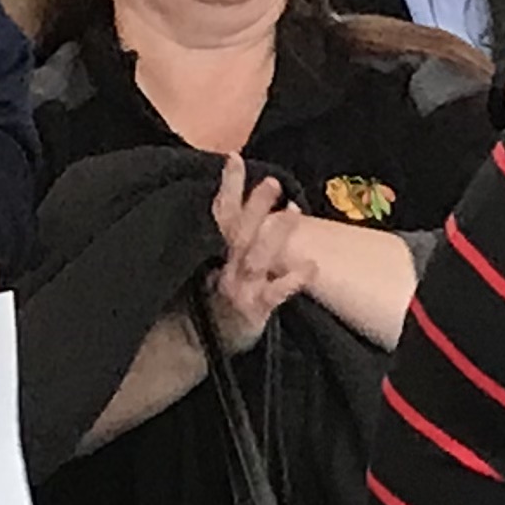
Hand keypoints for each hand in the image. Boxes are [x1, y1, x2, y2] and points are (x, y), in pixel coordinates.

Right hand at [206, 156, 307, 351]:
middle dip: (255, 204)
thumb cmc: (210, 303)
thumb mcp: (212, 268)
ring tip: (294, 210)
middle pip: (239, 230)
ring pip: (256, 256)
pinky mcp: (253, 310)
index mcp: (215, 253)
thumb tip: (240, 209)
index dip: (228, 187)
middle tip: (272, 181)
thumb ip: (225, 239)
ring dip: (275, 233)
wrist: (193, 345)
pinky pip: (274, 293)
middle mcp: (224, 266)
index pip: (220, 213)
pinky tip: (311, 267)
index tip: (234, 158)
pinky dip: (292, 280)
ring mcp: (238, 287)